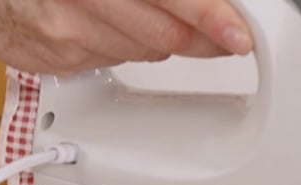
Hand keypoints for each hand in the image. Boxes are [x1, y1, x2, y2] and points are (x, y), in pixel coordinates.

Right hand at [0, 0, 252, 74]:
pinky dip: (130, 49)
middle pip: (163, 31)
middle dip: (203, 38)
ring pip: (145, 50)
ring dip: (165, 43)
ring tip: (157, 25)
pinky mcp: (62, 56)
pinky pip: (118, 60)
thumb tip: (210, 7)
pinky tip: (116, 30)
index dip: (208, 14)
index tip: (238, 34)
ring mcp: (66, 26)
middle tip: (230, 39)